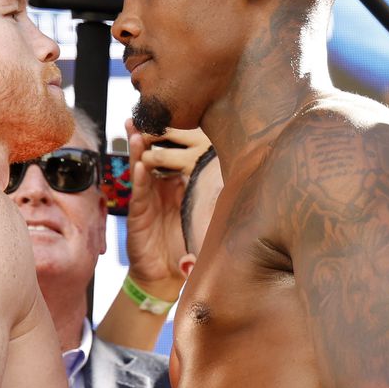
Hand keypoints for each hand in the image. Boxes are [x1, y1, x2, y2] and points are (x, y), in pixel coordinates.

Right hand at [123, 121, 208, 300]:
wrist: (167, 276)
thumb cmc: (186, 246)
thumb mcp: (207, 217)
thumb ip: (218, 201)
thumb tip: (252, 184)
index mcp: (178, 186)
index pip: (175, 154)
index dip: (174, 134)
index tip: (179, 112)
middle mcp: (161, 188)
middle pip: (154, 153)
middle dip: (151, 132)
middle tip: (148, 110)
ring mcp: (148, 200)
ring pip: (141, 168)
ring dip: (138, 149)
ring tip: (136, 129)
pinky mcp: (138, 216)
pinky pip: (139, 193)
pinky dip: (139, 178)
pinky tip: (140, 164)